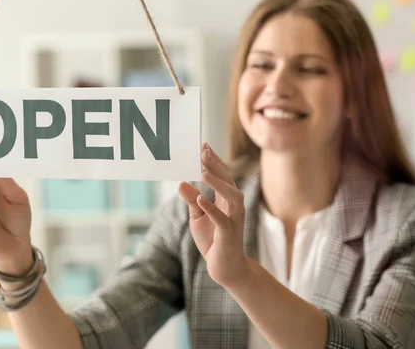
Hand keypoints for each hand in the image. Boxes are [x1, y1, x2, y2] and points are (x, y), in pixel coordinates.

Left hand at [179, 143, 247, 286]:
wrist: (224, 268)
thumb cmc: (213, 241)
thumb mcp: (197, 218)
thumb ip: (191, 200)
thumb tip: (181, 182)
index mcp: (226, 201)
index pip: (223, 176)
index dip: (215, 161)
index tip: (203, 145)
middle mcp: (233, 207)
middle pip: (229, 181)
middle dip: (216, 166)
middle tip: (203, 152)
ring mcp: (233, 220)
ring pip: (232, 196)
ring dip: (218, 183)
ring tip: (203, 172)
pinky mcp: (229, 234)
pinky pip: (222, 219)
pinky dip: (212, 208)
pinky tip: (201, 199)